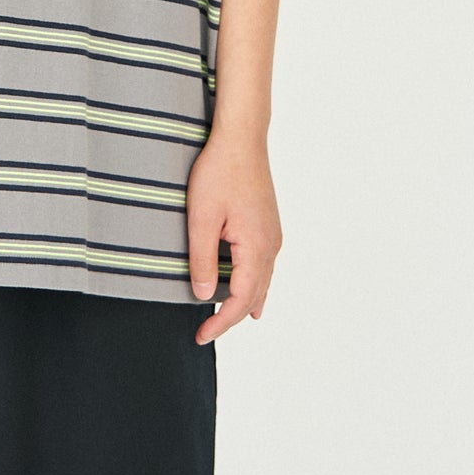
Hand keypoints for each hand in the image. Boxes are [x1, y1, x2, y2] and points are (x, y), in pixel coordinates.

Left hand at [185, 134, 281, 345]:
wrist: (242, 138)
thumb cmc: (219, 172)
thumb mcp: (201, 217)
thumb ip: (203, 259)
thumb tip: (205, 296)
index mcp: (257, 248)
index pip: (241, 301)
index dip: (221, 323)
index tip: (200, 336)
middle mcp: (271, 246)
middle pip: (255, 297)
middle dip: (231, 318)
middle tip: (205, 333)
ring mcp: (273, 235)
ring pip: (262, 282)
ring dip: (244, 303)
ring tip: (226, 321)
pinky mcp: (269, 225)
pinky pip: (264, 266)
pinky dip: (253, 285)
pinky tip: (250, 291)